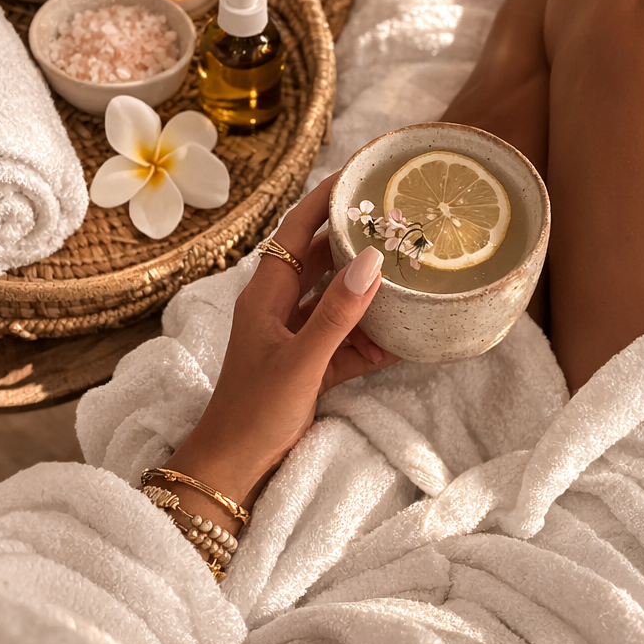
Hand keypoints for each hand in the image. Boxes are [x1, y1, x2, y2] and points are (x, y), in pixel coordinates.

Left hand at [167, 175, 396, 513]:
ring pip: (338, 300)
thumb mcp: (301, 362)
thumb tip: (372, 260)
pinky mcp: (309, 366)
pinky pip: (346, 341)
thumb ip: (337, 314)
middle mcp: (279, 308)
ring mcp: (294, 337)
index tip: (360, 173)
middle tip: (401, 221)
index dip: (326, 198)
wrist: (232, 471)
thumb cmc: (253, 414)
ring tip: (412, 270)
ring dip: (371, 291)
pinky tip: (404, 339)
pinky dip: (371, 340)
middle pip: (322, 259)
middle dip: (359, 240)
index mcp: (265, 295)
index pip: (297, 230)